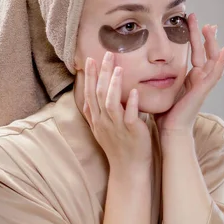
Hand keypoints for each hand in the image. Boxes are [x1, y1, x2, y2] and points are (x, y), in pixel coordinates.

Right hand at [83, 52, 152, 171]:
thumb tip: (94, 96)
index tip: (90, 59)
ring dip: (114, 84)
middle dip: (102, 73)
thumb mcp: (102, 129)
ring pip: (110, 103)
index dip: (90, 76)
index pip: (89, 93)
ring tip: (119, 68)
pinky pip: (129, 115)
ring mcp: (116, 127)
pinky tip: (135, 91)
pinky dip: (131, 103)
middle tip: (107, 54)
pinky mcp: (130, 131)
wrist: (128, 169)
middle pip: (98, 93)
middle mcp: (103, 122)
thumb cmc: (118, 147)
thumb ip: (98, 112)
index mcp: (96, 119)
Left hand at [155, 14, 223, 137]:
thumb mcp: (162, 89)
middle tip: (198, 18)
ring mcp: (203, 85)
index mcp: (191, 79)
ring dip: (212, 43)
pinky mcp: (204, 91)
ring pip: (213, 59)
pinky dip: (222, 62)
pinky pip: (215, 74)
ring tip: (210, 27)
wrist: (171, 131)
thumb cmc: (164, 114)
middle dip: (202, 35)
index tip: (188, 22)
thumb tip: (146, 66)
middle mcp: (199, 80)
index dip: (193, 38)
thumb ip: (159, 77)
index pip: (195, 53)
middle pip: (205, 52)